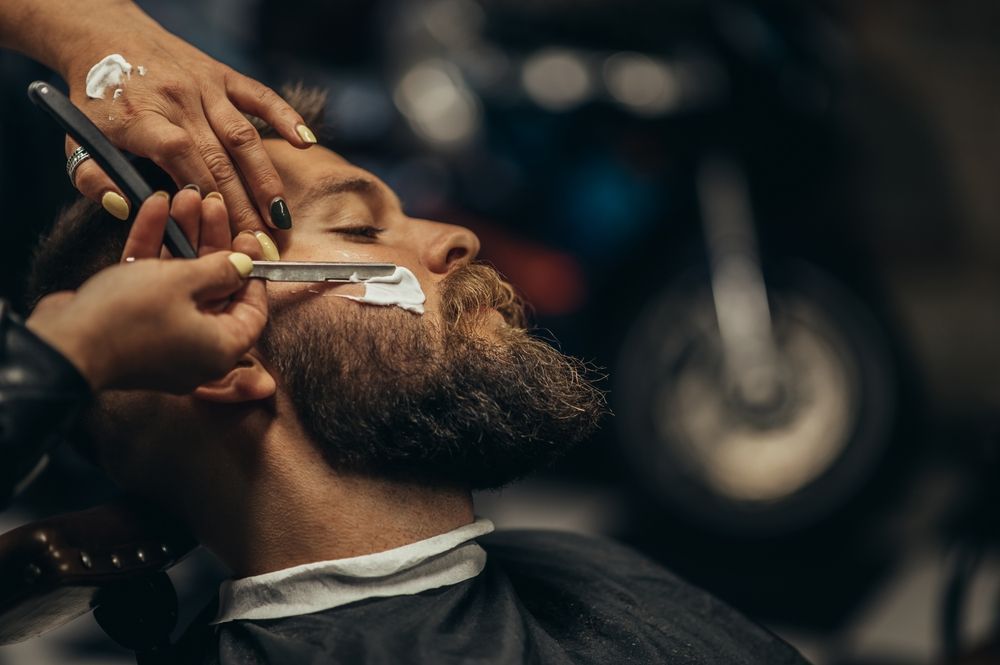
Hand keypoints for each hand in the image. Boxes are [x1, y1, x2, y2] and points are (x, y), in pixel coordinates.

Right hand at [26, 190, 268, 392]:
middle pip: (214, 289)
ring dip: (182, 237)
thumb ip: (219, 270)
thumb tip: (244, 265)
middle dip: (212, 242)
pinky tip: (155, 206)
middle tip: (214, 205)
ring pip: (180, 281)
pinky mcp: (131, 321)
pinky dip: (154, 247)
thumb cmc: (130, 318)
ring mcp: (162, 335)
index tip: (250, 241)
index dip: (253, 274)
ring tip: (186, 195)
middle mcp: (195, 347)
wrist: (63, 344)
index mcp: (220, 348)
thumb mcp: (184, 282)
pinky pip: (151, 282)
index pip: (252, 312)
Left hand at [62, 5, 313, 231]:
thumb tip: (130, 208)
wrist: (105, 36)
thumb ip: (96, 181)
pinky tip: (306, 143)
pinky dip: (286, 117)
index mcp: (144, 120)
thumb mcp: (76, 142)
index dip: (209, 202)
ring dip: (266, 180)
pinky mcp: (223, 75)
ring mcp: (205, 86)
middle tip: (262, 246)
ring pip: (244, 138)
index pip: (185, 166)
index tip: (225, 238)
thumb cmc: (95, 98)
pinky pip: (260, 96)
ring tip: (281, 218)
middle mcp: (179, 101)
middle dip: (244, 209)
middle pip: (220, 162)